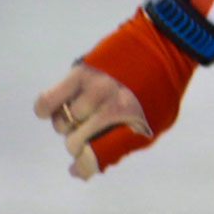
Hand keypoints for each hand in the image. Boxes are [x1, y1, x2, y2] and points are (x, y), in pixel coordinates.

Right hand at [34, 63, 152, 179]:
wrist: (167, 43)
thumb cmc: (162, 87)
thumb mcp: (156, 121)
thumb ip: (123, 145)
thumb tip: (85, 170)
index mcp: (134, 124)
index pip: (93, 158)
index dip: (84, 166)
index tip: (81, 165)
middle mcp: (112, 108)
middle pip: (73, 143)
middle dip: (80, 141)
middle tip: (91, 127)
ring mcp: (95, 89)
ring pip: (61, 123)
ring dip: (69, 122)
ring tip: (84, 110)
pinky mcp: (81, 72)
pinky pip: (48, 101)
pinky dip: (46, 109)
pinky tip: (57, 107)